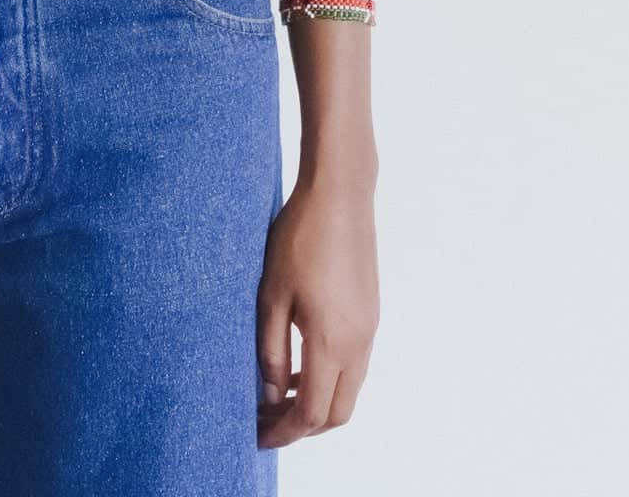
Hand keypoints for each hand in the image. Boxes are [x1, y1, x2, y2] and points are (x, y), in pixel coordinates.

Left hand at [256, 174, 378, 446]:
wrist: (340, 194)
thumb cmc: (300, 237)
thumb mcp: (272, 296)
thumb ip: (272, 351)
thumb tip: (272, 395)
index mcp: (333, 343)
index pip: (312, 413)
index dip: (284, 431)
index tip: (258, 434)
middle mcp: (359, 343)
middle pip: (338, 412)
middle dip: (304, 426)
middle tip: (268, 420)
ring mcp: (369, 328)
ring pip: (349, 389)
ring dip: (318, 401)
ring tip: (279, 392)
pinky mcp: (370, 312)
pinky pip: (354, 363)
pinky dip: (330, 376)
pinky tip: (300, 359)